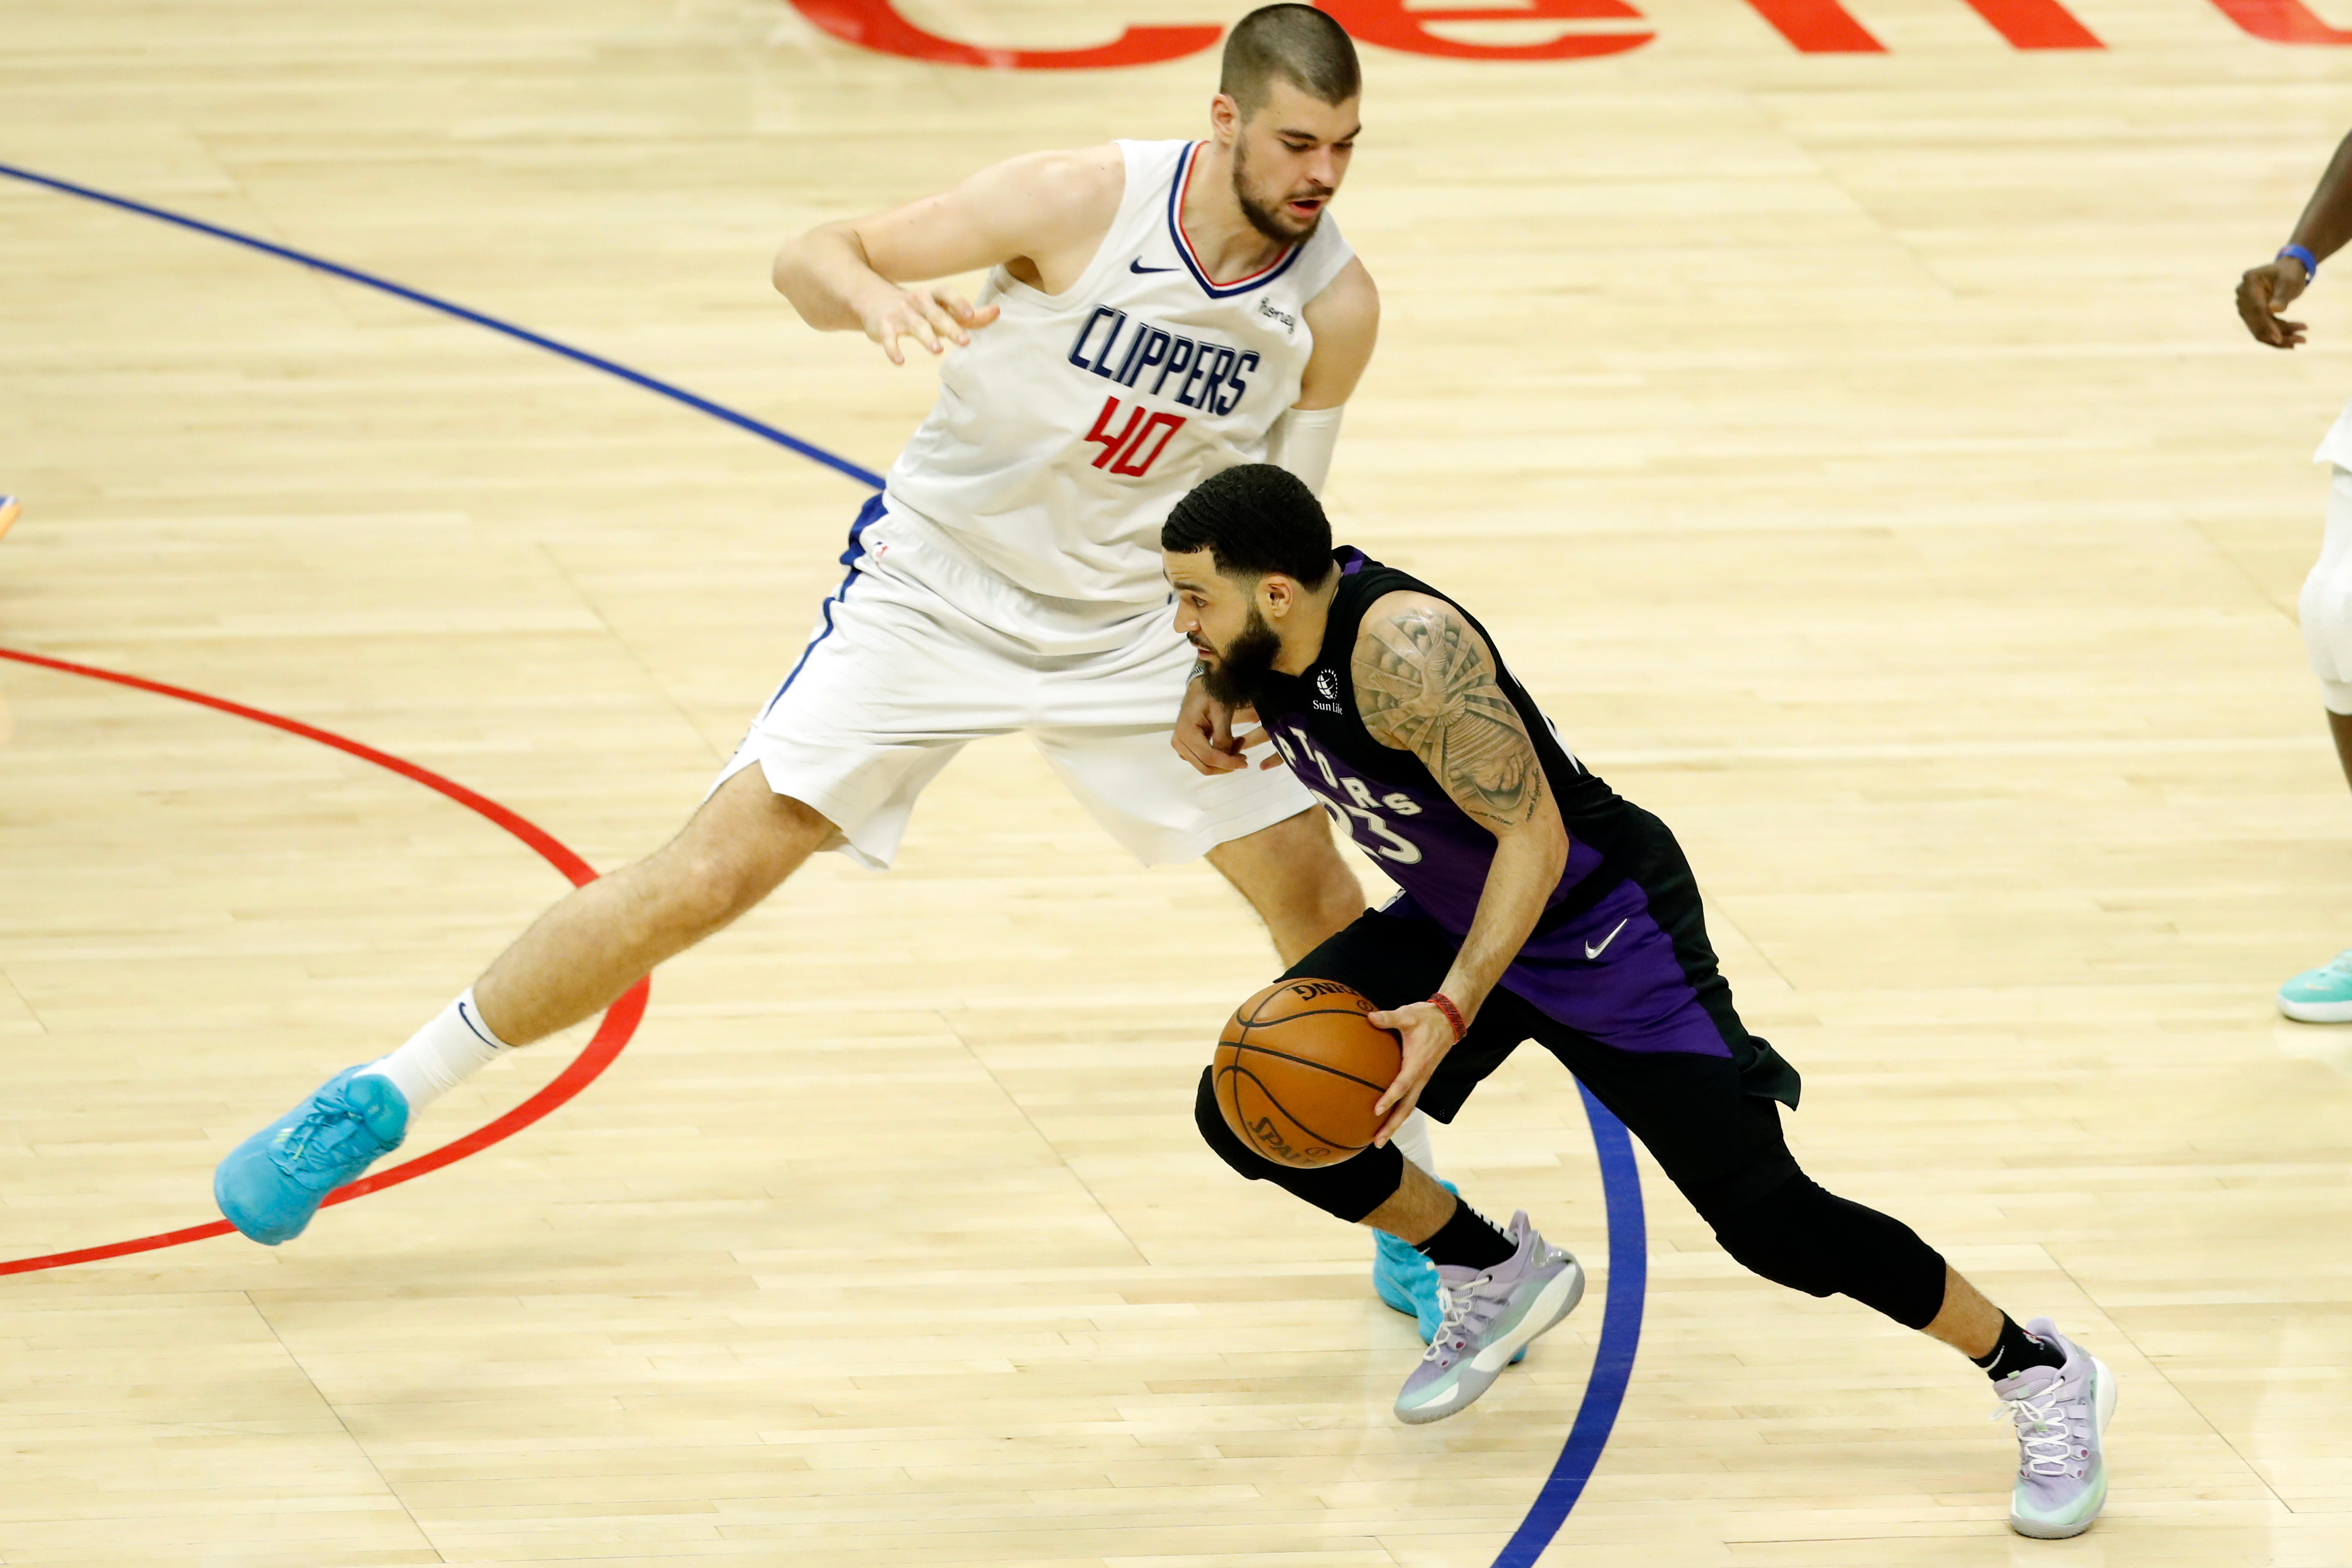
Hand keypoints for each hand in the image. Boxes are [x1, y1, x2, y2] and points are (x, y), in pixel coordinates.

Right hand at [859, 283, 999, 365]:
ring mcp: (900, 313)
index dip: (958, 302)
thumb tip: (998, 311)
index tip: (970, 314)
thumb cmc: (917, 309)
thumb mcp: (941, 310)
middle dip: (950, 325)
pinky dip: (892, 349)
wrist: (871, 300)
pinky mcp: (884, 326)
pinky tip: (900, 361)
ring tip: (938, 351)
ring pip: (915, 324)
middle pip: (935, 312)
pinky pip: (889, 338)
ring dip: (926, 336)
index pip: (946, 293)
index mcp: (933, 297)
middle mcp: (917, 302)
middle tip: (965, 341)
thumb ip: (969, 315)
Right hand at [1172, 678, 1277, 775]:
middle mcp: (1179, 741)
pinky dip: (1218, 757)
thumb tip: (1228, 758)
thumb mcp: (1221, 712)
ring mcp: (1180, 745)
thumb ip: (1223, 736)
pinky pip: (1203, 759)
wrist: (1200, 688)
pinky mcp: (1185, 747)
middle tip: (1244, 755)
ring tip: (1239, 744)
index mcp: (1186, 731)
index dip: (1228, 763)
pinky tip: (1230, 744)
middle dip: (1226, 765)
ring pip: (1204, 765)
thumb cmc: (1211, 695)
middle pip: (1205, 766)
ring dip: (1223, 760)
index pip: (1208, 757)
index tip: (1245, 763)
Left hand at [1365, 1000, 1458, 1146]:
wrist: (1449, 1021)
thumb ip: (1389, 1018)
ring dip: (1395, 1123)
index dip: (1390, 1098)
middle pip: (1407, 1108)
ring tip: (1378, 1138)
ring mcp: (1422, 1080)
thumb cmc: (1427, 1018)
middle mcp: (1421, 1076)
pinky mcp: (1421, 1078)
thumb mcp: (1408, 1015)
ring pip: (1409, 1107)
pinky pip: (1409, 1099)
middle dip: (1392, 1126)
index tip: (1376, 1111)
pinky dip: (1398, 1111)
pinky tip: (1385, 1117)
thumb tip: (1369, 1017)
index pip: (1402, 1085)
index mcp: (1418, 1063)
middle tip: (1377, 1142)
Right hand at [2239, 257, 2311, 348]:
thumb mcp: (2290, 281)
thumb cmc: (2290, 272)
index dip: (2266, 325)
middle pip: (2256, 323)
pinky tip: (2293, 340)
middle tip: (2302, 340)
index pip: (2256, 308)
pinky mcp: (2251, 314)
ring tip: (2302, 340)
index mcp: (2250, 281)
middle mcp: (2242, 295)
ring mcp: (2244, 306)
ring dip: (2280, 337)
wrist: (2288, 270)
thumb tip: (2273, 310)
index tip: (2279, 338)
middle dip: (2278, 334)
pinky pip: (2262, 329)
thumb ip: (2282, 295)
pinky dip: (2278, 335)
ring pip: (2259, 330)